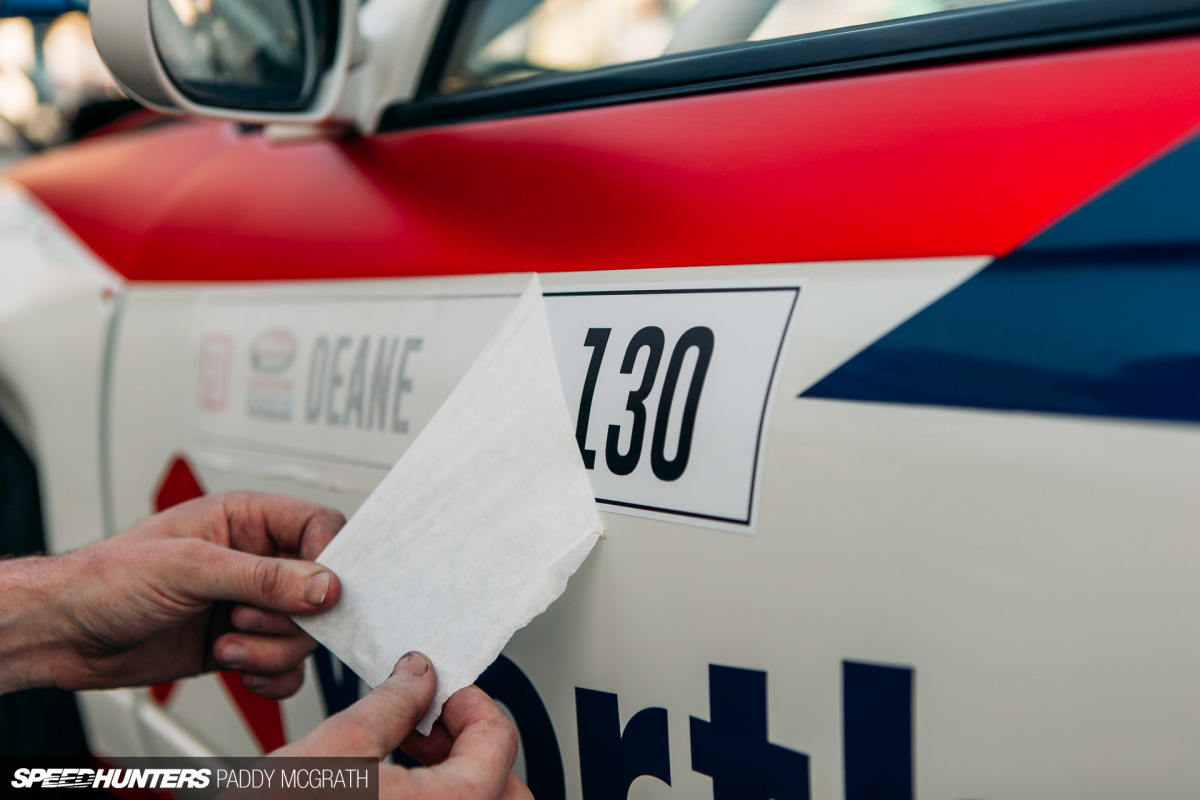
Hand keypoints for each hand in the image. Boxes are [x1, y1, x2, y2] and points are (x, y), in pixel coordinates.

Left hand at [48, 491, 343, 695]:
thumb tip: (325, 585)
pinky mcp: (243, 644)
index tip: (318, 592)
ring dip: (271, 650)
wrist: (66, 634)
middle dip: (288, 617)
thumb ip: (263, 576)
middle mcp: (255, 561)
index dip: (330, 560)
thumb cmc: (107, 580)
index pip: (321, 527)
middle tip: (243, 619)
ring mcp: (250, 605)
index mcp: (247, 520)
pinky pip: (288, 665)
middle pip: (321, 590)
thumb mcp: (190, 568)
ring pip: (305, 632)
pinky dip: (272, 676)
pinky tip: (238, 670)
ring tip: (226, 646)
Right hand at [275, 653, 531, 798]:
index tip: (440, 690)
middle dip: (473, 742)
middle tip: (431, 719)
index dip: (469, 701)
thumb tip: (419, 675)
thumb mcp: (336, 746)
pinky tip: (399, 786)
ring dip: (461, 775)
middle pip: (504, 784)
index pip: (498, 739)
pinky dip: (441, 799)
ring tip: (411, 750)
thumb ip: (392, 703)